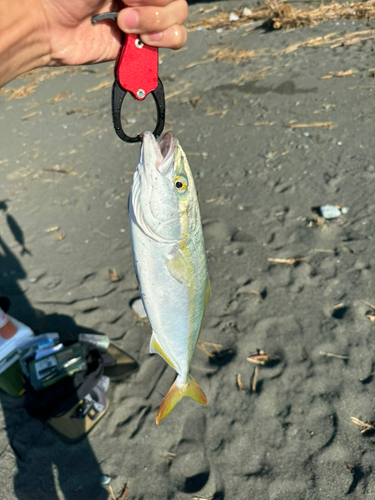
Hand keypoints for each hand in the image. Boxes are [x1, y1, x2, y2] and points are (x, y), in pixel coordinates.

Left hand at [43, 0, 187, 66]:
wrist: (48, 24)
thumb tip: (153, 1)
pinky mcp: (139, 46)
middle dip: (155, 11)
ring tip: (126, 28)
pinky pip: (167, 46)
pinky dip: (160, 45)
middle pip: (178, 5)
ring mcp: (143, 21)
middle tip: (124, 14)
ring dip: (158, 28)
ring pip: (177, 24)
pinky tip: (139, 43)